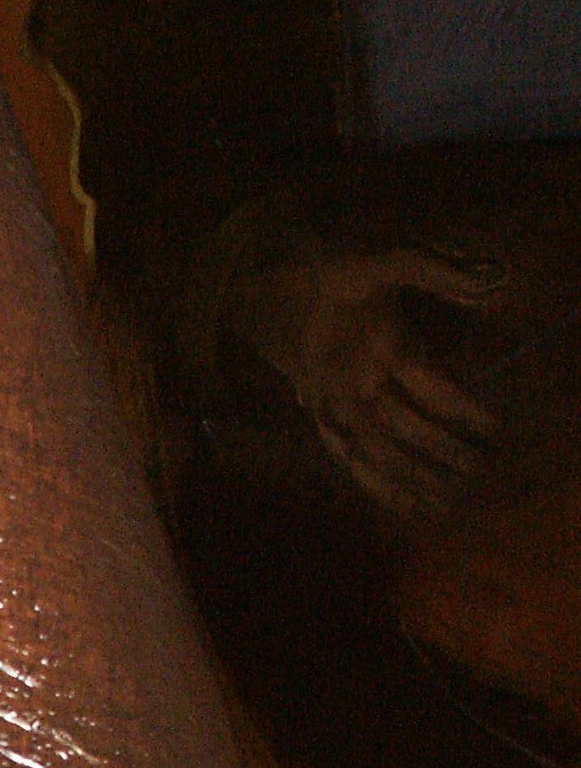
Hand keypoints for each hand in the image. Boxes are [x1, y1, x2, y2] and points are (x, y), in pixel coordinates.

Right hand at [241, 247, 501, 520]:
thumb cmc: (334, 277)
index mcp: (374, 351)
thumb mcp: (385, 260)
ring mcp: (334, 411)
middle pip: (403, 434)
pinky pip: (350, 464)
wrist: (269, 294)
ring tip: (445, 506)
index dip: (464, 410)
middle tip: (480, 470)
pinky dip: (378, 489)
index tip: (494, 428)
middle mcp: (353, 389)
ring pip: (375, 458)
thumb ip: (438, 269)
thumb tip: (498, 280)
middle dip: (444, 454)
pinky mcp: (322, 423)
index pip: (431, 389)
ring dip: (411, 484)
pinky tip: (406, 508)